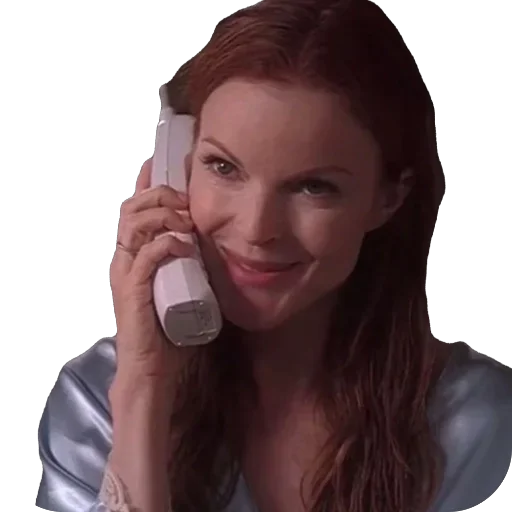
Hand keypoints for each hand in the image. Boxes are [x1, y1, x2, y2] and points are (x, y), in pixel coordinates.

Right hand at [110, 158, 196, 377]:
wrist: (154, 370)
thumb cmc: (170, 329)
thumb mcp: (185, 284)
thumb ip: (191, 261)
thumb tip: (214, 239)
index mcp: (137, 253)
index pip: (138, 208)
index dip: (151, 183)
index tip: (172, 167)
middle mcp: (127, 258)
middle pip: (134, 207)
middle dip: (162, 195)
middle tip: (188, 200)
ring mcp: (127, 272)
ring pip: (135, 223)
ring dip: (165, 215)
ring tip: (188, 222)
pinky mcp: (133, 290)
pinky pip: (146, 254)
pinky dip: (166, 243)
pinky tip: (185, 245)